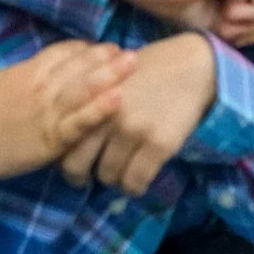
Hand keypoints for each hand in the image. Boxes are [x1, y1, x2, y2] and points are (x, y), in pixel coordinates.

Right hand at [0, 42, 136, 193]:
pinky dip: (99, 110)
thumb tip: (46, 69)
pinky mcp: (49, 141)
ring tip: (133, 63)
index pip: (62, 52)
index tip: (102, 49)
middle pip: (78, 66)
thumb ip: (26, 75)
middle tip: (128, 50)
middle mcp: (39, 88)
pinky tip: (119, 99)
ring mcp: (46, 114)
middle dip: (105, 56)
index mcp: (26, 71)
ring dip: (110, 74)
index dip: (85, 49)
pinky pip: (78, 123)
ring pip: (83, 89)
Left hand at [59, 32, 216, 196]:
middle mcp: (105, 116)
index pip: (63, 142)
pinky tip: (139, 181)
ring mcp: (132, 131)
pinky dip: (134, 187)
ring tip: (124, 171)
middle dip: (83, 176)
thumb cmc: (147, 69)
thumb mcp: (108, 79)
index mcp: (89, 98)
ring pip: (108, 176)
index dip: (66, 159)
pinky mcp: (158, 144)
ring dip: (114, 179)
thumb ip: (89, 105)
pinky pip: (135, 182)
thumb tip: (71, 138)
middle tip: (95, 174)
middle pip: (77, 165)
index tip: (76, 165)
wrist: (190, 65)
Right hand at [114, 0, 253, 46]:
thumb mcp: (216, 24)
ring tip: (223, 18)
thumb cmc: (175, 2)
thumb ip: (243, 25)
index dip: (245, 32)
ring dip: (249, 21)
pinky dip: (253, 12)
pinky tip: (228, 11)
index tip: (221, 32)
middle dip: (248, 29)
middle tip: (222, 27)